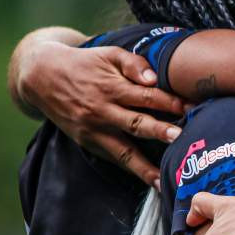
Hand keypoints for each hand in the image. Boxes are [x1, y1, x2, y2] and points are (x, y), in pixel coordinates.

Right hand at [15, 41, 187, 185]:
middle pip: (136, 124)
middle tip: (180, 138)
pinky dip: (130, 169)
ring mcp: (94, 130)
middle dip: (159, 132)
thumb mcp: (109, 54)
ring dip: (144, 166)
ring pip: (123, 151)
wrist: (43, 77)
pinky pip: (111, 158)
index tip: (191, 108)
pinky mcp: (87, 142)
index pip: (146, 96)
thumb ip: (134, 64)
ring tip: (164, 180)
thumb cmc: (85, 63)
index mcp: (112, 87)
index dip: (170, 102)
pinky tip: (148, 180)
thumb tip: (153, 78)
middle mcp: (103, 111)